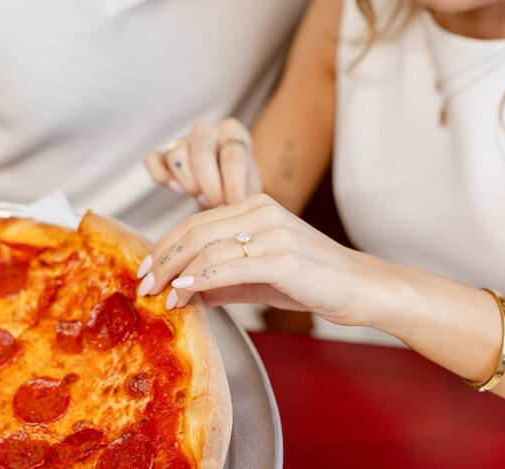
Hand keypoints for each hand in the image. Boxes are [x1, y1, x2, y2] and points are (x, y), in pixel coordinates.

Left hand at [136, 194, 384, 326]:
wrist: (362, 288)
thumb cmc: (313, 282)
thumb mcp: (259, 279)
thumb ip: (222, 282)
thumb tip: (186, 294)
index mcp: (254, 206)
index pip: (196, 222)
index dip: (166, 246)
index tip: (144, 269)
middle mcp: (261, 211)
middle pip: (195, 231)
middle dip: (162, 259)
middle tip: (142, 284)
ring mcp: (273, 231)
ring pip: (207, 246)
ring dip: (176, 273)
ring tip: (159, 296)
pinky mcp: (283, 256)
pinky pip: (229, 265)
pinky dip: (200, 279)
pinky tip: (183, 292)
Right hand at [143, 118, 261, 207]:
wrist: (222, 186)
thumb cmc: (240, 185)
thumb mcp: (250, 186)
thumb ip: (242, 192)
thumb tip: (224, 206)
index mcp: (232, 131)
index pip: (232, 154)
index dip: (234, 183)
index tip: (235, 204)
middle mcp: (205, 130)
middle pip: (202, 155)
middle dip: (209, 186)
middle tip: (216, 205)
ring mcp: (181, 140)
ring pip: (176, 157)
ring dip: (188, 182)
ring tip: (199, 196)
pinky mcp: (161, 154)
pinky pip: (152, 160)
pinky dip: (160, 175)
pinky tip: (174, 188)